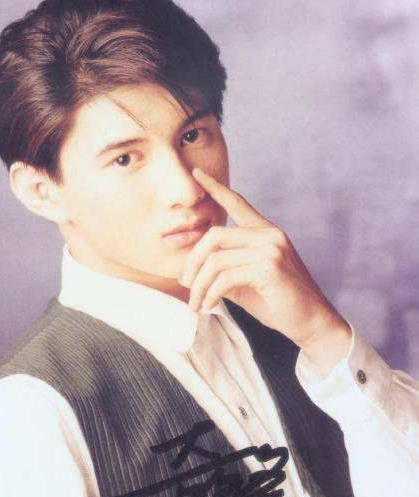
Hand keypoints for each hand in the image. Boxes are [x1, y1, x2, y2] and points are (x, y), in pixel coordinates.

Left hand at [179, 167, 351, 374]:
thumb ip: (221, 273)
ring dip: (199, 285)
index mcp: (266, 234)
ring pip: (216, 259)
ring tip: (196, 304)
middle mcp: (270, 235)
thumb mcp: (244, 284)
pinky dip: (211, 294)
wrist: (311, 323)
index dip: (216, 187)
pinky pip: (225, 277)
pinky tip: (209, 305)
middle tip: (186, 285)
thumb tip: (186, 276)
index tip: (197, 172)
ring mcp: (271, 249)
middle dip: (193, 262)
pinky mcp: (270, 268)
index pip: (237, 204)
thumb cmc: (278, 304)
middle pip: (214, 236)